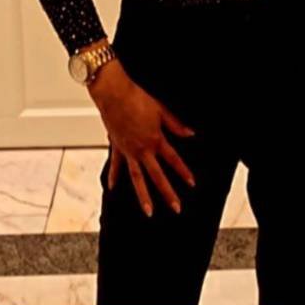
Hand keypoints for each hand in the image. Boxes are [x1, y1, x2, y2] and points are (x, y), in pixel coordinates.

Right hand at [89, 60, 195, 216]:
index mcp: (155, 140)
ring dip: (143, 196)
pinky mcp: (117, 147)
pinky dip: (114, 177)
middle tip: (176, 208)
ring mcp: (128, 151)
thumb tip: (190, 133)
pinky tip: (113, 189)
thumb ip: (176, 125)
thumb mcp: (161, 110)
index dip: (184, 172)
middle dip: (168, 193)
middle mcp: (142, 150)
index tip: (192, 184)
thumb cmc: (137, 98)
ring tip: (149, 211)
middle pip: (157, 176)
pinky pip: (116, 165)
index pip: (173, 160)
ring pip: (137, 178)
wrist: (114, 93)